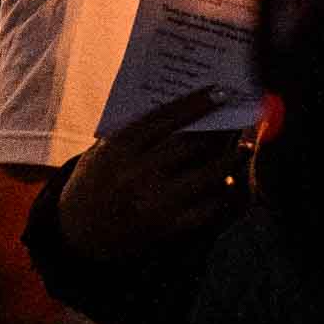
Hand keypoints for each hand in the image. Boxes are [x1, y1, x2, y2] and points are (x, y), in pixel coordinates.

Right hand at [58, 87, 249, 261]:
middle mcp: (136, 172)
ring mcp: (152, 202)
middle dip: (219, 129)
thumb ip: (135, 130)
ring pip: (204, 176)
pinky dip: (220, 194)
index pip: (166, 118)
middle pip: (190, 144)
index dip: (197, 103)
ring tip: (244, 148)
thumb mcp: (103, 150)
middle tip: (239, 118)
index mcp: (119, 147)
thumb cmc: (95, 181)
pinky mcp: (165, 228)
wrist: (78, 232)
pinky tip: (229, 181)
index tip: (220, 91)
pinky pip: (204, 209)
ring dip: (229, 160)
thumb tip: (182, 108)